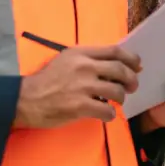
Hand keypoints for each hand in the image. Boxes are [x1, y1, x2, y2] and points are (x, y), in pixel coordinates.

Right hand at [14, 45, 141, 128]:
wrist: (27, 99)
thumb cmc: (48, 80)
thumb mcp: (67, 60)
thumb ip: (90, 60)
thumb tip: (117, 66)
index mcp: (81, 53)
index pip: (114, 51)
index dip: (131, 58)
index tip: (137, 66)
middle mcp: (84, 67)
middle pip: (120, 70)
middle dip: (131, 79)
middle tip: (132, 87)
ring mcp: (82, 87)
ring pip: (116, 91)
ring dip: (121, 98)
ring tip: (117, 101)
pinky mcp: (80, 106)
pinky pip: (106, 111)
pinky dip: (110, 114)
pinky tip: (105, 115)